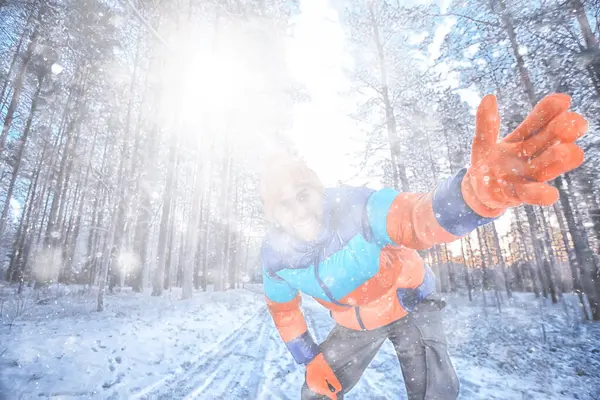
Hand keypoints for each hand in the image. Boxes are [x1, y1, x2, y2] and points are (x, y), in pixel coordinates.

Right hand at [306, 353, 340, 399]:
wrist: (311, 359)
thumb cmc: (321, 365)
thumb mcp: (330, 373)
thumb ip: (334, 382)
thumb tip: (339, 389)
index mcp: (320, 386)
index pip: (329, 393)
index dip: (333, 395)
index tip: (336, 398)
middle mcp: (315, 388)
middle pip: (324, 392)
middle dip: (328, 388)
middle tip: (329, 380)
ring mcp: (311, 386)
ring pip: (320, 389)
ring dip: (324, 386)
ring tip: (325, 377)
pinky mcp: (309, 383)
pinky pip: (316, 387)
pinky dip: (319, 384)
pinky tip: (320, 378)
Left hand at [462, 93, 587, 217]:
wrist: (478, 190)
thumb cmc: (486, 163)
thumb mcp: (483, 142)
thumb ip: (486, 123)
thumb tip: (489, 97)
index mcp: (525, 139)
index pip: (541, 120)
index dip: (551, 110)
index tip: (562, 100)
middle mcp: (533, 155)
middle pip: (552, 140)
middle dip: (564, 130)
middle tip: (574, 123)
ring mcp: (528, 175)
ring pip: (549, 166)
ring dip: (558, 159)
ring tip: (566, 151)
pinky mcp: (518, 194)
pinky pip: (532, 194)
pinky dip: (540, 194)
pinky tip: (550, 193)